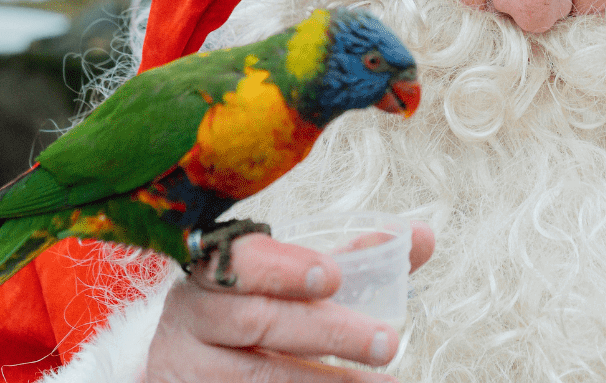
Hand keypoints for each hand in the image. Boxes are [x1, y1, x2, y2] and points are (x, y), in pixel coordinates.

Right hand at [146, 221, 434, 382]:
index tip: (335, 275)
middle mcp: (192, 318)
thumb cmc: (248, 315)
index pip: (241, 260)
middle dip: (328, 331)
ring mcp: (185, 369)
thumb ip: (351, 260)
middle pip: (257, 320)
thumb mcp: (290, 284)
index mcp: (214, 272)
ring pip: (256, 377)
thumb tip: (422, 236)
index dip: (286, 266)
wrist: (182, 370)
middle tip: (389, 342)